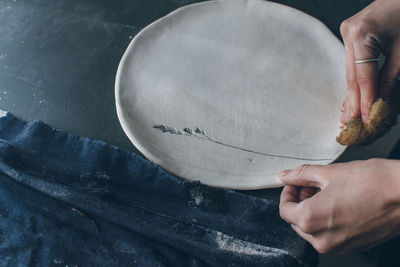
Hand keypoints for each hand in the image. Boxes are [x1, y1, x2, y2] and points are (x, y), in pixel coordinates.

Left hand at [278, 159, 399, 253]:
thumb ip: (301, 175)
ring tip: (328, 193)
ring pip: (313, 230)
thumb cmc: (372, 182)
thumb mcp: (329, 173)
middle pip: (297, 222)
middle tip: (311, 185)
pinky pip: (330, 236)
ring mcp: (339, 246)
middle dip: (300, 202)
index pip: (284, 210)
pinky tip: (339, 204)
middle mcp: (322, 239)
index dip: (287, 194)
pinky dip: (328, 222)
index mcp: (310, 219)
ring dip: (313, 212)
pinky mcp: (353, 246)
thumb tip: (285, 176)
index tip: (294, 185)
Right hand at [340, 0, 399, 123]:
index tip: (367, 121)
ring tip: (349, 116)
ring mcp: (348, 33)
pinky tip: (352, 96)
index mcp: (361, 34)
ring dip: (353, 94)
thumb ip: (390, 79)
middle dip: (355, 102)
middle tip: (352, 124)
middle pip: (352, 76)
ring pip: (350, 71)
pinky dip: (356, 80)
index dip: (366, 101)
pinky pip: (352, 63)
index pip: (363, 77)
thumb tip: (381, 105)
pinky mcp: (351, 35)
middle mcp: (349, 33)